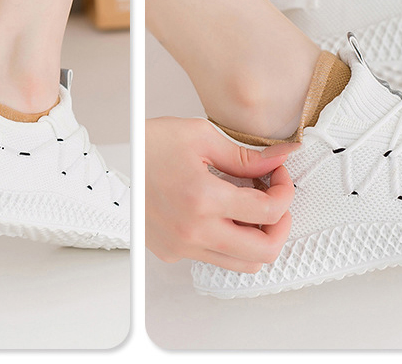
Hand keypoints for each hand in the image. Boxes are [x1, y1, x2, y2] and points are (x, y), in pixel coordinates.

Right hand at [146, 116, 294, 271]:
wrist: (115, 162)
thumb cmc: (152, 143)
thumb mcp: (202, 136)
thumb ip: (246, 155)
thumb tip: (281, 157)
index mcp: (204, 198)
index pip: (268, 211)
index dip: (285, 192)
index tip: (280, 176)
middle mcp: (194, 231)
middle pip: (263, 252)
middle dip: (281, 225)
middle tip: (277, 200)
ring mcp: (184, 247)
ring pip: (243, 265)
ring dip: (259, 239)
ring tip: (253, 209)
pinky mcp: (174, 253)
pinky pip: (216, 258)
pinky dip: (232, 242)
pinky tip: (226, 214)